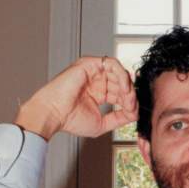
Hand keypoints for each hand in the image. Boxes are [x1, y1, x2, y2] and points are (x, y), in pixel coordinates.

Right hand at [16, 55, 137, 140]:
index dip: (129, 103)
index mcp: (98, 93)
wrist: (54, 114)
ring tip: (128, 98)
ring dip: (127, 86)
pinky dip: (121, 75)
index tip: (132, 113)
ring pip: (119, 73)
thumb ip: (119, 118)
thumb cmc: (70, 120)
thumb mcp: (102, 123)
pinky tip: (124, 88)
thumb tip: (134, 114)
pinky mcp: (90, 64)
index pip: (120, 94)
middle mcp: (96, 82)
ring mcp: (93, 72)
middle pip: (122, 83)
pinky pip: (112, 64)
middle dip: (130, 95)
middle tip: (131, 106)